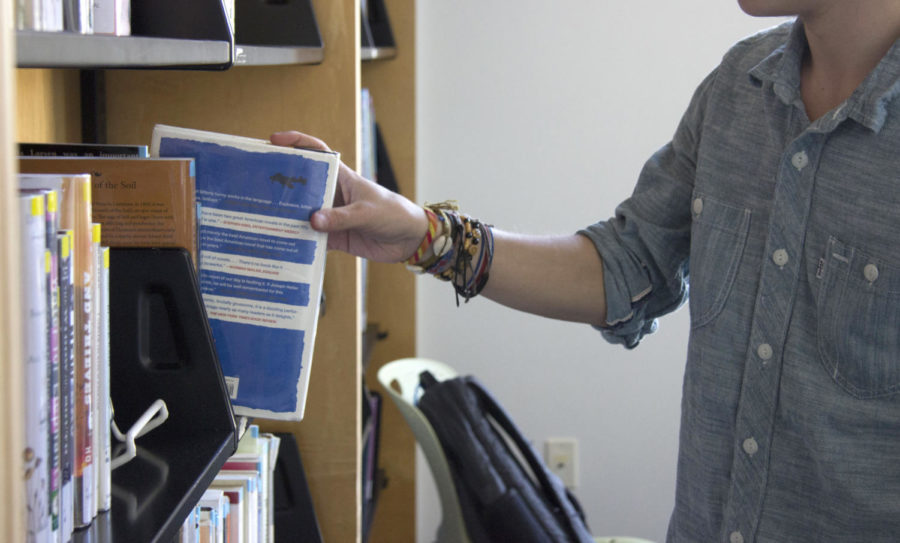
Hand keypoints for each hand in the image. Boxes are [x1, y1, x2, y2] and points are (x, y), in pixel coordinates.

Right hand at [270, 130, 428, 262]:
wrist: (410, 240)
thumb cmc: (393, 214)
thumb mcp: (367, 212)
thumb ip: (340, 218)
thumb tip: (311, 221)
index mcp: (342, 178)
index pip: (316, 153)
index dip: (296, 143)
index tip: (273, 141)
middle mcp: (332, 195)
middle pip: (301, 185)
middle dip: (279, 185)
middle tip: (255, 187)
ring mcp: (330, 217)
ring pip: (302, 214)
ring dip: (285, 217)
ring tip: (260, 220)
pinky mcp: (333, 238)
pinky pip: (311, 239)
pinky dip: (298, 243)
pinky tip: (282, 247)